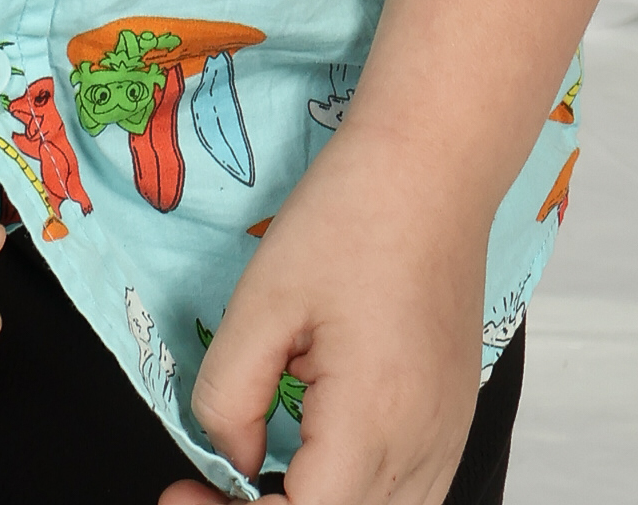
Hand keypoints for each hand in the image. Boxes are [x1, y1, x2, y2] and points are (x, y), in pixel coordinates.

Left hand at [164, 120, 487, 504]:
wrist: (431, 165)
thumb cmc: (348, 217)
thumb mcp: (260, 301)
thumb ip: (229, 397)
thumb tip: (233, 460)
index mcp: (371, 423)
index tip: (181, 491)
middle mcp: (421, 448)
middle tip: (211, 487)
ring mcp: (448, 437)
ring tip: (262, 478)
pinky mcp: (455, 419)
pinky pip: (410, 495)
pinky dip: (360, 496)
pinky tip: (317, 462)